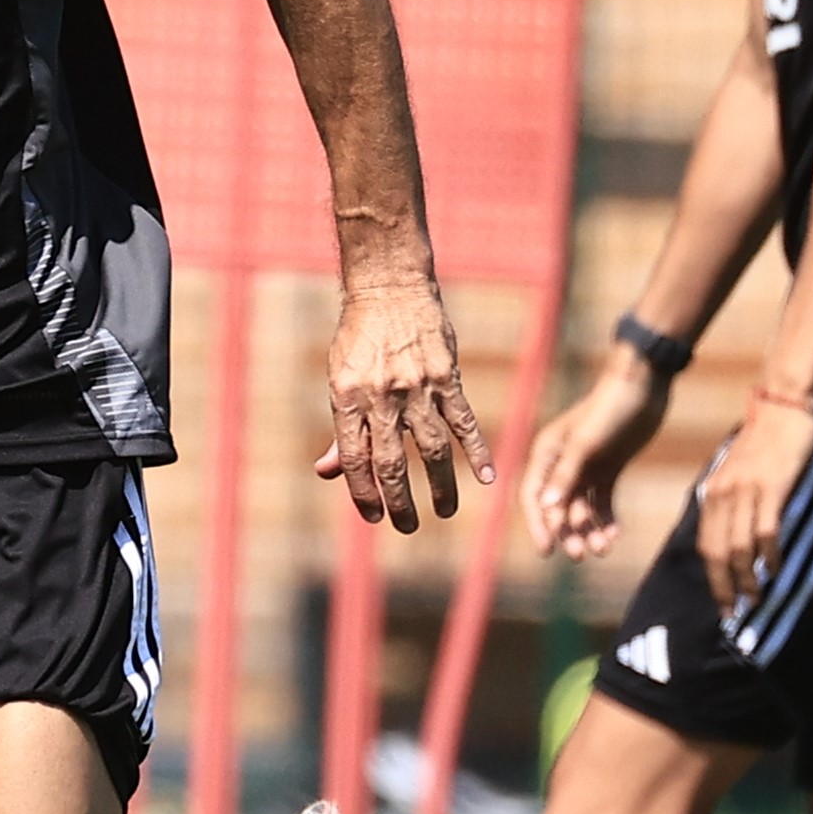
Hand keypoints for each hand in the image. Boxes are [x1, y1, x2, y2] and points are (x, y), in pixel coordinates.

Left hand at [314, 273, 492, 531]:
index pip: (354, 459)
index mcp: (348, 398)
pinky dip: (476, 451)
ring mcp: (418, 387)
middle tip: (406, 525)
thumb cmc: (359, 338)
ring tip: (443, 511)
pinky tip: (486, 477)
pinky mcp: (447, 376)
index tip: (373, 516)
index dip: (362, 493)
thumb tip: (326, 473)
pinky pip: (464, 421)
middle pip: (393, 463)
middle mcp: (383, 396)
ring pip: (432, 449)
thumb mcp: (339, 379)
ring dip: (440, 486)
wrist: (390, 287)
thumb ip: (339, 429)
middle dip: (400, 502)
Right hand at [518, 352, 672, 562]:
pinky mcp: (609, 468)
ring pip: (582, 508)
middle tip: (580, 555)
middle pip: (558, 507)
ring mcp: (586, 467)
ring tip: (603, 549)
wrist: (644, 385)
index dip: (539, 524)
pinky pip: (603, 501)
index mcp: (547, 454)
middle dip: (568, 532)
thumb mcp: (586, 444)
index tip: (547, 550)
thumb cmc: (610, 409)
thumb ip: (566, 475)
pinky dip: (607, 519)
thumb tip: (546, 507)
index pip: (534, 497)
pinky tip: (614, 536)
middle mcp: (561, 463)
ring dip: (589, 530)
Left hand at [694, 392, 812, 617]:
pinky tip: (775, 568)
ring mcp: (745, 491)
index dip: (713, 578)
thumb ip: (735, 500)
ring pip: (739, 547)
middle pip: (716, 552)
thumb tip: (739, 538)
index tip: (722, 602)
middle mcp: (722, 493)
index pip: (705, 545)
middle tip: (734, 611)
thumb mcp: (740, 471)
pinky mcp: (771, 487)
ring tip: (755, 597)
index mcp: (713, 492)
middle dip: (724, 586)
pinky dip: (769, 554)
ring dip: (747, 577)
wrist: (785, 402)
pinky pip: (766, 530)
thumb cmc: (768, 438)